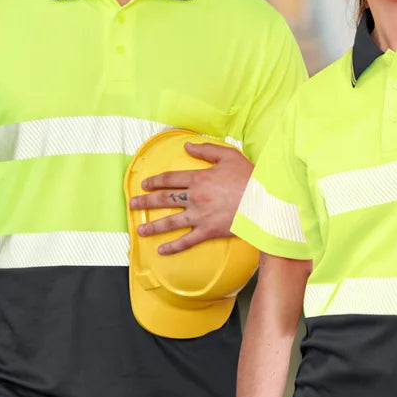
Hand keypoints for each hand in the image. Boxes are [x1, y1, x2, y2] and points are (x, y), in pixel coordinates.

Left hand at [129, 141, 252, 254]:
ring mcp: (200, 216)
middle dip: (145, 202)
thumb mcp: (228, 156)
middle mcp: (194, 197)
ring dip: (153, 226)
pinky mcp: (208, 231)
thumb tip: (187, 147)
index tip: (144, 185)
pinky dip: (173, 247)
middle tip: (133, 205)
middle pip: (164, 199)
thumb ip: (206, 150)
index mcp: (198, 178)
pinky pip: (187, 241)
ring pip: (170, 222)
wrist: (263, 201)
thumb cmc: (249, 177)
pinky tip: (161, 250)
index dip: (155, 181)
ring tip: (140, 230)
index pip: (170, 179)